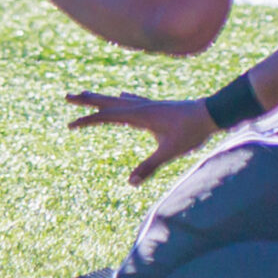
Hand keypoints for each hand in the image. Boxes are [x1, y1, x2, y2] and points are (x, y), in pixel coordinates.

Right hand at [66, 91, 216, 185]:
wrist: (210, 114)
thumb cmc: (190, 132)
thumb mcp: (169, 152)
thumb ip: (149, 167)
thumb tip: (131, 183)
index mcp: (139, 115)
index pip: (106, 117)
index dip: (87, 121)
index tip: (70, 125)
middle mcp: (140, 106)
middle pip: (107, 102)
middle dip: (86, 100)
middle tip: (67, 96)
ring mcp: (148, 104)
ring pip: (118, 99)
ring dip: (101, 97)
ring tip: (87, 94)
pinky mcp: (156, 106)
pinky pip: (133, 99)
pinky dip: (122, 98)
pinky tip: (122, 95)